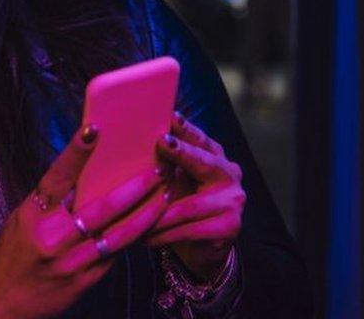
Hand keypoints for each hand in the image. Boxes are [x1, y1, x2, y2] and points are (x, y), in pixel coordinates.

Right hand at [0, 124, 168, 318]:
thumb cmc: (11, 255)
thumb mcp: (22, 220)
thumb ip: (52, 201)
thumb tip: (86, 174)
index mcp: (32, 216)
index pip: (57, 178)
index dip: (76, 153)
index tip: (93, 129)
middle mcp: (53, 238)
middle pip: (102, 207)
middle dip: (135, 187)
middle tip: (157, 169)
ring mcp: (71, 262)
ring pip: (119, 234)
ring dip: (146, 213)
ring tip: (165, 194)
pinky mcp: (84, 282)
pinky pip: (115, 256)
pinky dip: (133, 237)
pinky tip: (150, 223)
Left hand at [143, 113, 245, 279]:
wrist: (201, 247)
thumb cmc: (180, 205)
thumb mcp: (173, 180)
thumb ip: (163, 163)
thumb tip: (129, 143)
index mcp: (214, 156)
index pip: (199, 139)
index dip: (186, 129)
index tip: (172, 116)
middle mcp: (229, 173)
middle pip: (203, 162)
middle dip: (181, 153)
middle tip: (162, 142)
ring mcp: (233, 200)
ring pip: (189, 205)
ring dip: (157, 212)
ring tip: (132, 211)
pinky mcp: (229, 226)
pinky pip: (189, 229)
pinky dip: (163, 235)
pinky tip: (144, 238)